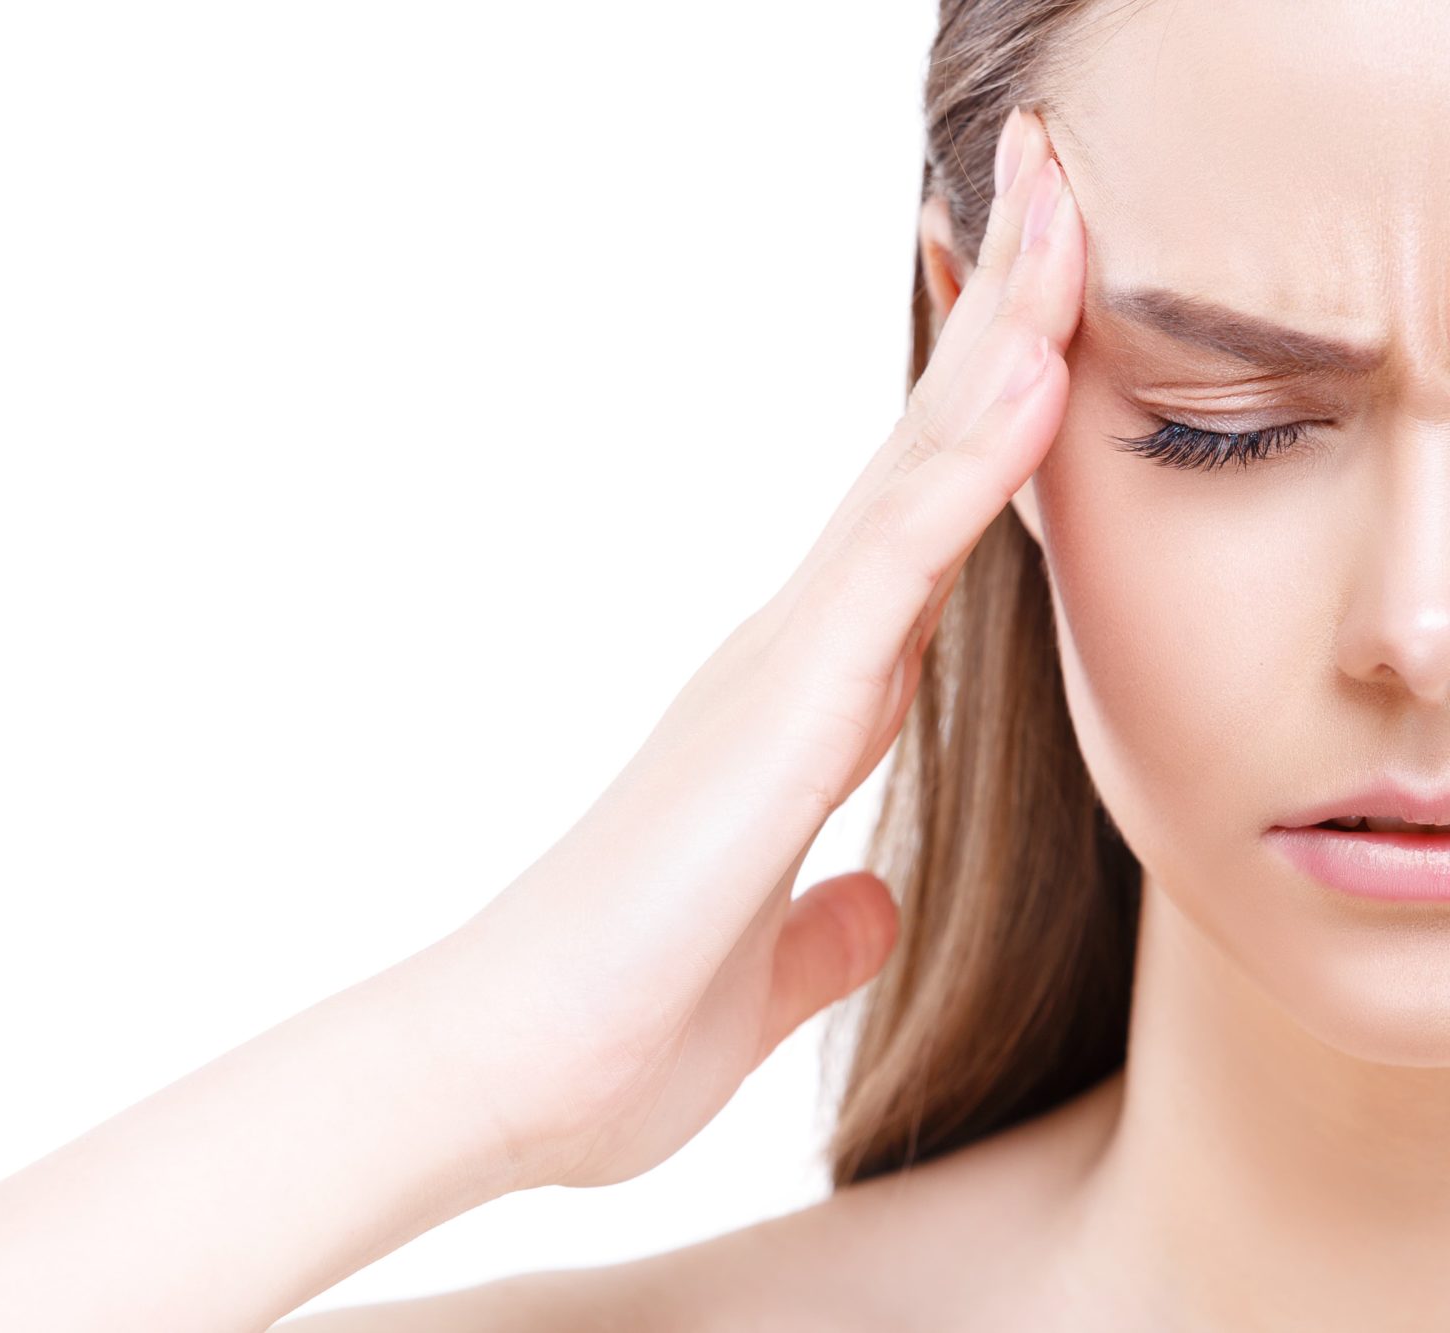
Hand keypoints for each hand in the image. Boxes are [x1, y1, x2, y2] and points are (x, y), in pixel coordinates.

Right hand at [412, 108, 1083, 1192]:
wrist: (506, 1066)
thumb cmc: (613, 1023)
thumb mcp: (757, 973)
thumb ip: (821, 929)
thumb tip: (869, 903)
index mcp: (794, 722)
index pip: (918, 554)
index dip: (982, 442)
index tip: (1036, 333)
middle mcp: (786, 667)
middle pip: (920, 476)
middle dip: (996, 336)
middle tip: (1054, 197)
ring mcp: (777, 670)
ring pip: (915, 477)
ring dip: (997, 342)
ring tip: (1062, 207)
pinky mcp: (777, 706)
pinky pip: (899, 553)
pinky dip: (971, 453)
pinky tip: (1033, 362)